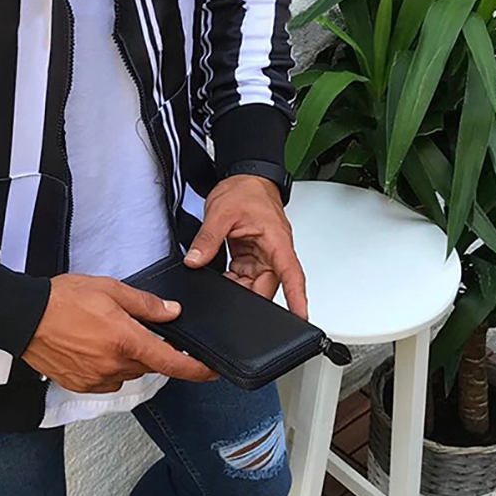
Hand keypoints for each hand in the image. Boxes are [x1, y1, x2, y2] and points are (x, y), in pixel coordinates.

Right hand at [20, 273, 218, 392]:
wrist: (23, 317)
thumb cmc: (62, 298)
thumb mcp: (109, 288)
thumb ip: (144, 303)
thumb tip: (171, 312)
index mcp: (126, 341)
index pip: (172, 363)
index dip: (196, 369)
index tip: (211, 371)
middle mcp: (114, 366)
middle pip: (148, 364)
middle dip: (148, 348)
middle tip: (130, 326)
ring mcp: (97, 379)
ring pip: (127, 372)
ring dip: (126, 356)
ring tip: (104, 331)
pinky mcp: (81, 385)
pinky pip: (106, 378)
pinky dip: (108, 365)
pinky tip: (91, 345)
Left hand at [185, 175, 308, 319]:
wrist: (245, 178)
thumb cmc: (245, 190)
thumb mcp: (221, 213)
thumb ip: (207, 239)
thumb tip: (195, 260)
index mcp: (277, 241)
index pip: (292, 275)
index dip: (297, 298)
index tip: (300, 317)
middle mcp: (274, 251)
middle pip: (268, 285)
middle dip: (250, 297)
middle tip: (228, 299)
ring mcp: (263, 254)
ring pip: (255, 283)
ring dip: (239, 287)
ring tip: (220, 282)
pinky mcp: (252, 254)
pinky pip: (245, 274)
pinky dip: (233, 278)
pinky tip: (221, 276)